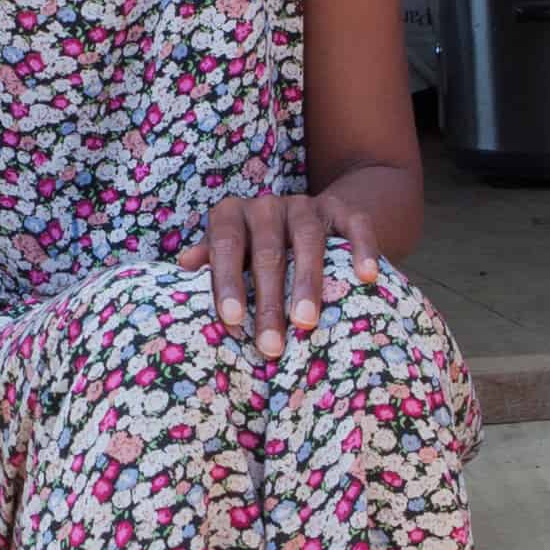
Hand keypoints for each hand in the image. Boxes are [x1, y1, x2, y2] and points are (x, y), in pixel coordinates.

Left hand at [183, 191, 376, 342]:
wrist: (316, 218)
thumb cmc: (260, 249)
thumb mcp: (233, 253)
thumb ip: (212, 261)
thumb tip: (183, 266)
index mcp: (234, 215)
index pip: (226, 245)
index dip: (228, 282)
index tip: (232, 320)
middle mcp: (268, 205)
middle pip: (267, 251)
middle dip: (268, 300)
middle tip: (270, 343)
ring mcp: (308, 205)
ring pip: (307, 239)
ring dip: (307, 281)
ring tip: (306, 322)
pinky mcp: (345, 210)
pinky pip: (356, 225)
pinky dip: (362, 249)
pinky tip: (366, 277)